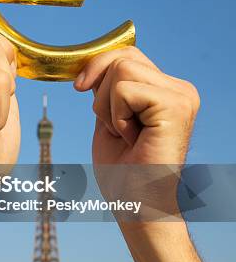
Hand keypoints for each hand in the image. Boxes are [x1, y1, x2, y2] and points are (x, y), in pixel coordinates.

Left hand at [75, 46, 199, 165]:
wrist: (137, 208)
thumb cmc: (123, 173)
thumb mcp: (109, 118)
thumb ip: (108, 89)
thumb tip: (93, 62)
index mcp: (166, 90)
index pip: (127, 54)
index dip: (97, 66)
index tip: (79, 87)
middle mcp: (180, 89)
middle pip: (121, 57)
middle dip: (100, 91)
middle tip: (115, 128)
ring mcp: (181, 96)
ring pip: (120, 69)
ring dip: (108, 108)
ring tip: (126, 135)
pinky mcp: (176, 106)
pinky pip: (124, 89)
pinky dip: (116, 116)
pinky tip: (132, 139)